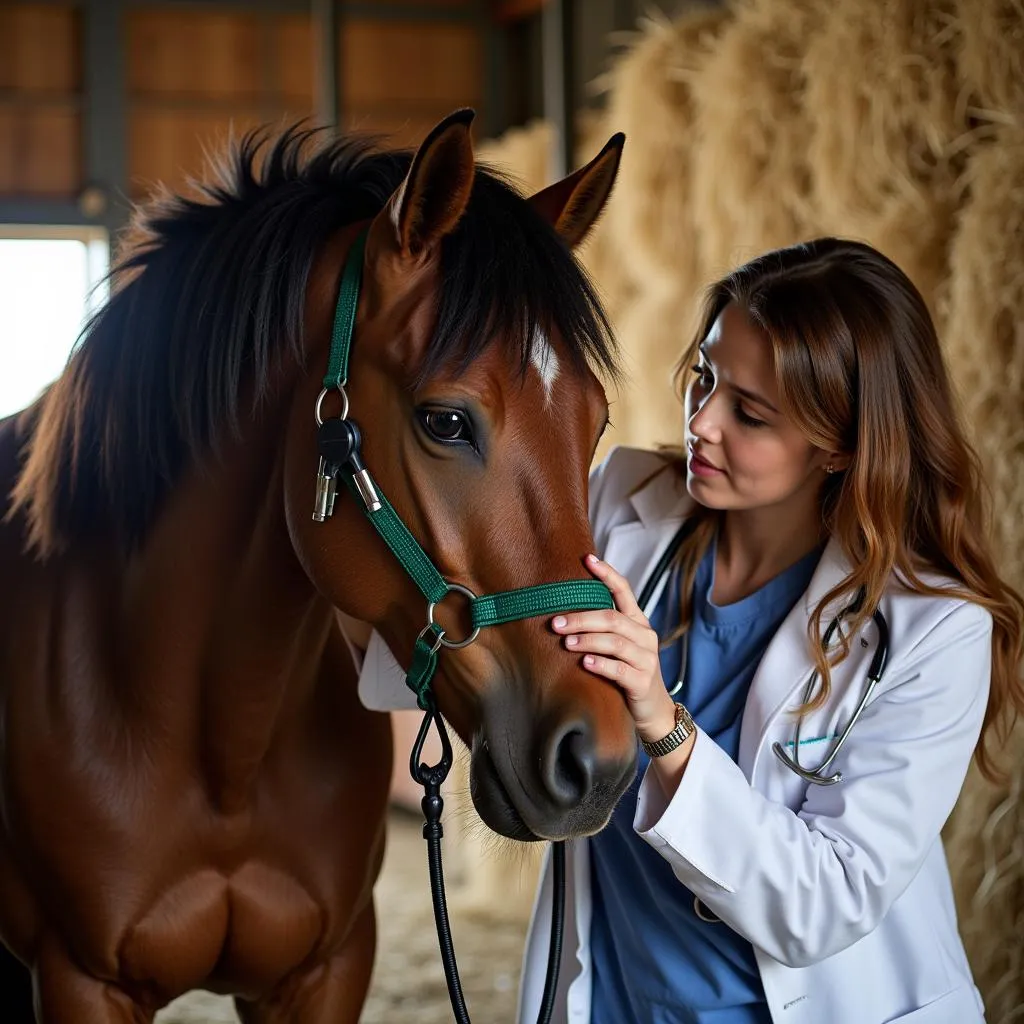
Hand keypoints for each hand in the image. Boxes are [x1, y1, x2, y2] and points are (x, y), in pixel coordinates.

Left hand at [552, 553, 677, 744]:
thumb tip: (562, 611)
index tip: (587, 559)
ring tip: (566, 642)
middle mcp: (645, 636)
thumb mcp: (617, 646)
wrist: (652, 711)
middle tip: (556, 623)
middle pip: (612, 618)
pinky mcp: (643, 681)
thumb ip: (601, 628)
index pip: (624, 591)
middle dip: (581, 618)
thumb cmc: (627, 673)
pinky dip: (601, 664)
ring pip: (616, 642)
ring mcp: (647, 659)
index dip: (607, 574)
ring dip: (588, 640)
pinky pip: (620, 669)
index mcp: (638, 622)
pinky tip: (585, 663)